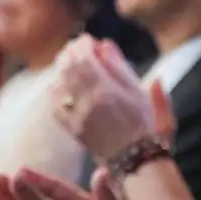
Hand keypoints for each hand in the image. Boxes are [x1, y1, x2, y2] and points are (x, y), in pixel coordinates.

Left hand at [51, 35, 156, 160]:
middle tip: (75, 45)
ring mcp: (78, 117)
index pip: (84, 59)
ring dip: (61, 68)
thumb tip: (106, 45)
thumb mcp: (140, 93)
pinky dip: (55, 91)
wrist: (137, 160)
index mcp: (106, 91)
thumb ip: (122, 68)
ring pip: (60, 84)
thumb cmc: (146, 126)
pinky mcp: (73, 129)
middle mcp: (88, 103)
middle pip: (68, 69)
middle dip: (70, 52)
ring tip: (68, 60)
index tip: (87, 39)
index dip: (82, 45)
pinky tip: (59, 84)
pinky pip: (56, 106)